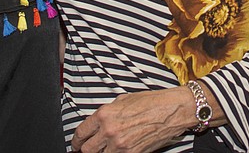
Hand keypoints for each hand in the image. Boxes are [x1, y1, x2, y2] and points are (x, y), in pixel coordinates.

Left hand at [72, 88, 189, 152]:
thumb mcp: (123, 100)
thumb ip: (107, 112)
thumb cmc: (151, 102)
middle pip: (87, 150)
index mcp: (105, 114)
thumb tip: (98, 123)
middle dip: (86, 150)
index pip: (81, 133)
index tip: (77, 143)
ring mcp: (120, 145)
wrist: (172, 110)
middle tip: (88, 148)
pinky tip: (118, 150)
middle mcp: (110, 130)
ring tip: (105, 149)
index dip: (76, 141)